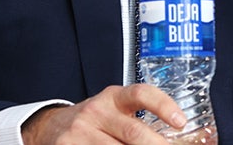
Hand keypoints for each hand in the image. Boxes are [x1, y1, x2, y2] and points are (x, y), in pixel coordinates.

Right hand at [22, 84, 185, 144]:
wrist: (51, 127)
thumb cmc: (94, 120)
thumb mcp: (114, 110)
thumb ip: (137, 120)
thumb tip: (172, 138)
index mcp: (113, 97)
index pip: (141, 94)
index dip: (164, 106)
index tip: (181, 121)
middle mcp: (97, 111)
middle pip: (134, 133)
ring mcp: (80, 132)